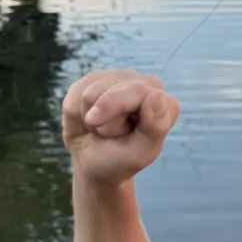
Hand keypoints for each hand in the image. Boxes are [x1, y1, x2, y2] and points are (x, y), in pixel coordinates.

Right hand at [61, 68, 178, 185]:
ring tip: (99, 128)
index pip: (139, 91)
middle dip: (103, 119)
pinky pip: (76, 93)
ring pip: (91, 92)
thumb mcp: (140, 153)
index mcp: (165, 104)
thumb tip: (156, 94)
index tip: (108, 133)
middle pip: (112, 91)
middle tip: (106, 135)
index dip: (115, 111)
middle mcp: (146, 84)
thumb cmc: (121, 160)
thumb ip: (155, 126)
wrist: (93, 163)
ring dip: (91, 118)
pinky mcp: (96, 78)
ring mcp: (121, 78)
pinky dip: (77, 113)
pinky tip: (88, 119)